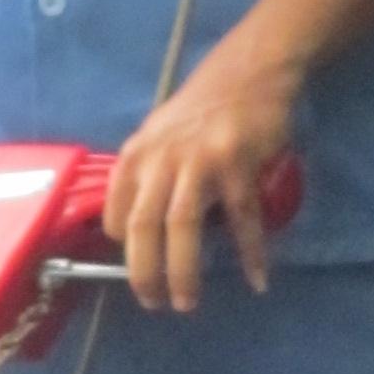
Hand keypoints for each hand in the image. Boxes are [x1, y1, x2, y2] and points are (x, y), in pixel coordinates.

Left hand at [103, 37, 303, 311]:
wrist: (248, 70)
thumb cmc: (202, 109)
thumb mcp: (159, 136)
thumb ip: (147, 175)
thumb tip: (141, 226)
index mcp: (135, 156)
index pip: (117, 216)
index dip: (125, 251)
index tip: (140, 272)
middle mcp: (160, 159)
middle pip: (143, 227)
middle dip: (144, 273)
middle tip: (154, 303)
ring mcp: (198, 160)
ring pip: (182, 226)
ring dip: (183, 271)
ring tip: (186, 302)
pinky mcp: (237, 162)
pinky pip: (241, 218)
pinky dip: (250, 252)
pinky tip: (256, 277)